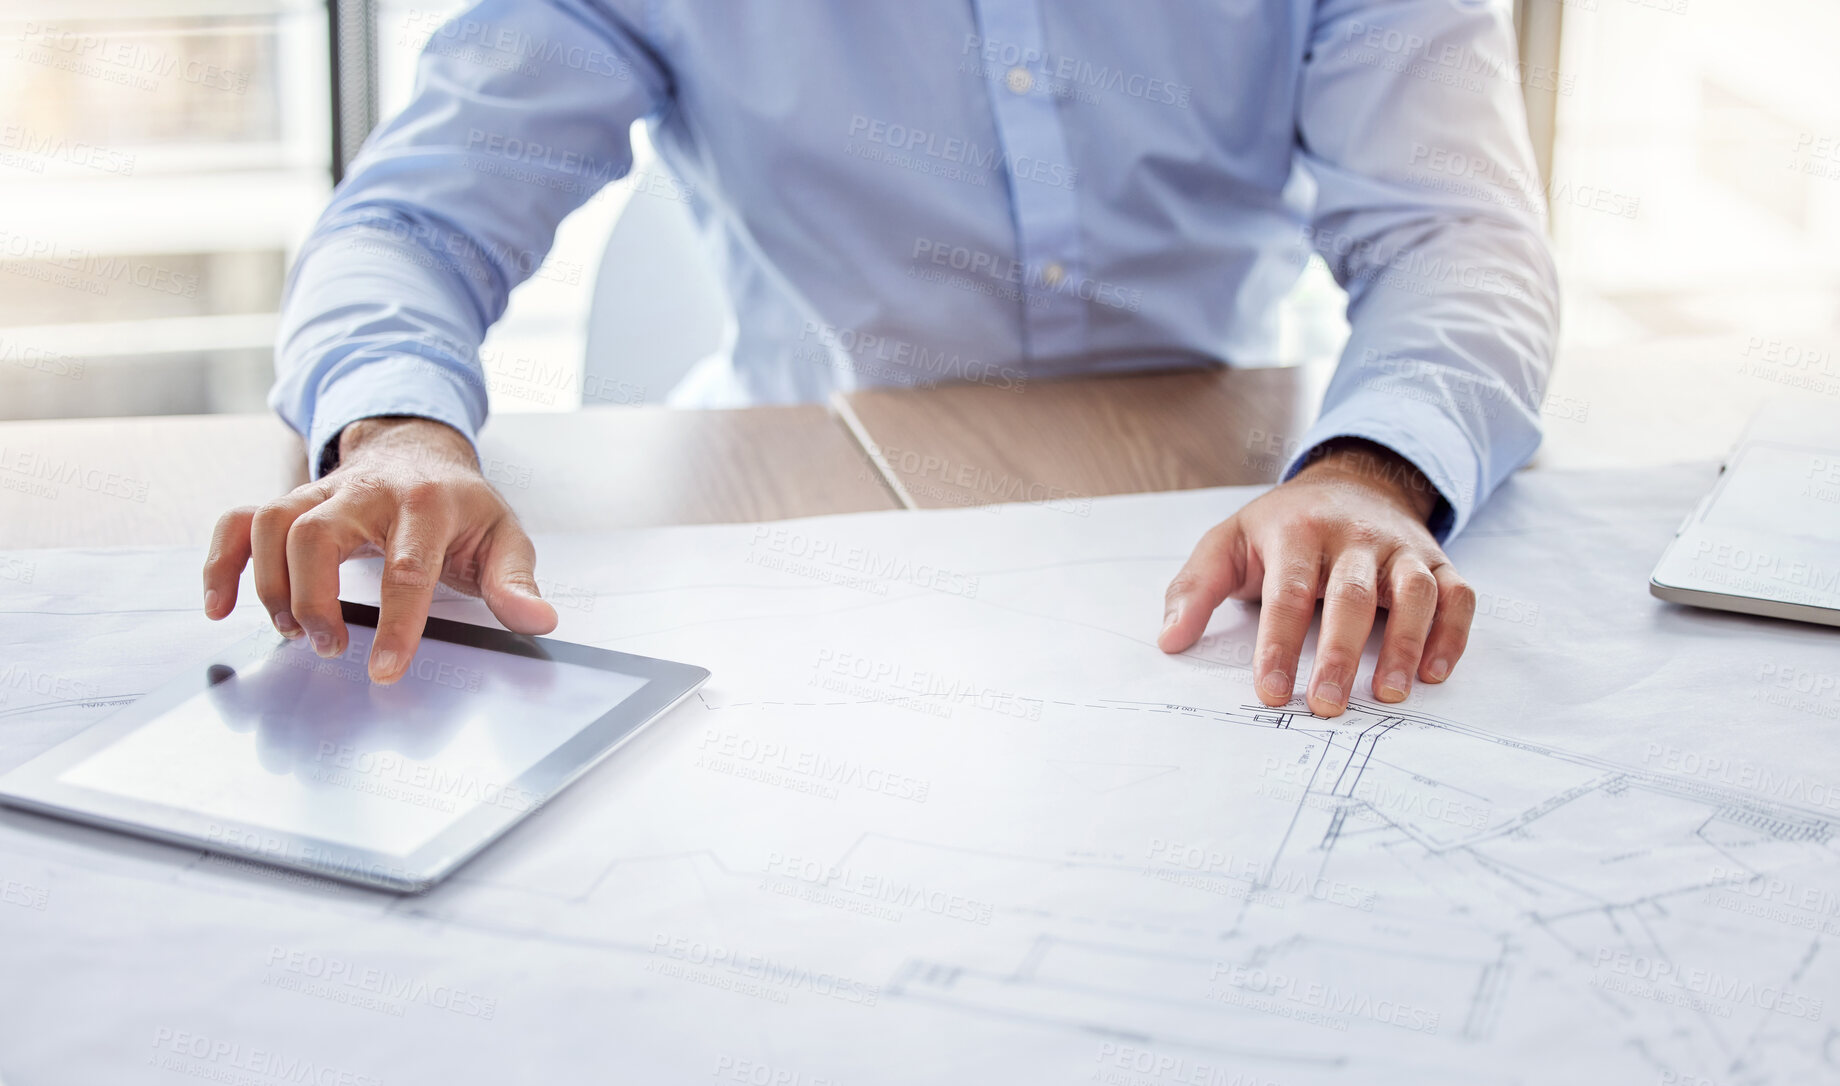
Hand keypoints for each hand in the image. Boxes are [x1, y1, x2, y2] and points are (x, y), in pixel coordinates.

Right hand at [202, 416, 557, 682]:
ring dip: (270, 584)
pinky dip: (222, 560)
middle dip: (314, 598)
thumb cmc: (462, 507)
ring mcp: (323, 493)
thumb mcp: (503, 537)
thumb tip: (537, 620)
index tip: (385, 671)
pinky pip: (240, 520)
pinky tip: (221, 605)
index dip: (397, 623)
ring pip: (272, 522)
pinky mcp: (293, 502)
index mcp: (427, 504)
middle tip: (329, 647)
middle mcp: (367, 492)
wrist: (421, 451)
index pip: (407, 566)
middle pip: (316, 534)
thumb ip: (515, 581)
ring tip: (291, 633)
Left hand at [1157, 439, 1474, 716]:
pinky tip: (1433, 672)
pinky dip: (1452, 632)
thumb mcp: (1228, 543)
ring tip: (1389, 694)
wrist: (1353, 481)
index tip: (1270, 692)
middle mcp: (1353, 536)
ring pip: (1413, 591)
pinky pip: (1457, 594)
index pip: (1287, 592)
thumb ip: (1195, 588)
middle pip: (1350, 595)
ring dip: (1404, 643)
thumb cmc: (1281, 529)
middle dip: (1338, 652)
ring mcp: (1399, 548)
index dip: (1279, 644)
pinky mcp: (1436, 560)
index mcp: (1296, 532)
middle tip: (1325, 705)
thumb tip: (1169, 640)